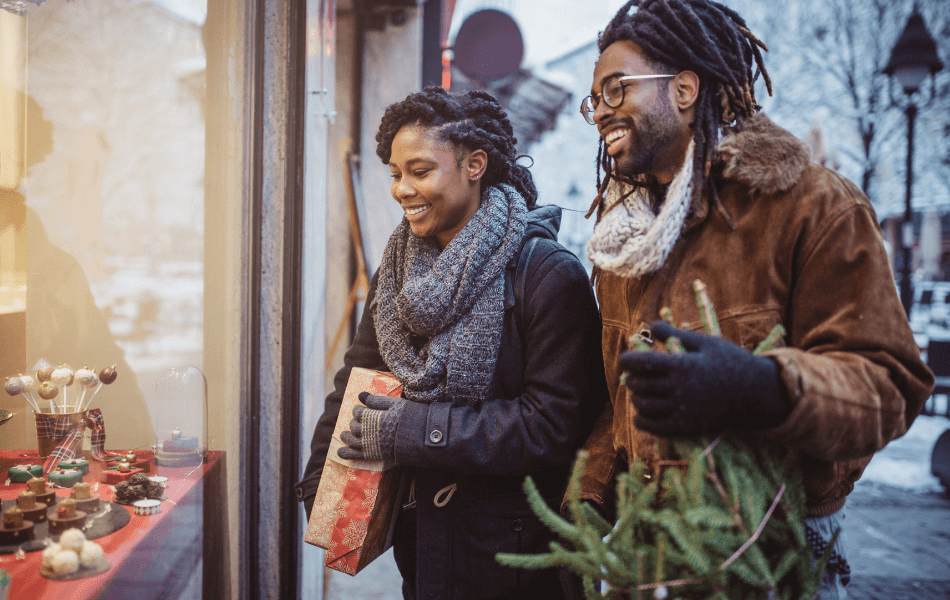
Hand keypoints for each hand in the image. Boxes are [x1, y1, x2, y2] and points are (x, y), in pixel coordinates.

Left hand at [338, 392, 405, 460]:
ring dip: (346, 437)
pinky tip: (340, 453)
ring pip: (351, 440)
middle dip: (354, 422)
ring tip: (344, 435)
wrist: (421, 437)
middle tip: (356, 422)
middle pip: (354, 426)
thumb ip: (376, 400)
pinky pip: (355, 455)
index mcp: (372, 417)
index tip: (360, 410)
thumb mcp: (395, 404)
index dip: (358, 410)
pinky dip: (346, 454)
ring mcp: (369, 444)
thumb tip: (360, 395)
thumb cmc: (410, 417)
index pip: (358, 412)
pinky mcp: (373, 455)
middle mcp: (368, 431)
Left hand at [618, 321, 789, 436]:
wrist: (757, 392)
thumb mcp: (706, 342)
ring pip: (644, 406)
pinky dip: (642, 421)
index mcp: (683, 365)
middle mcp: (680, 389)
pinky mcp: (688, 427)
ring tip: (639, 391)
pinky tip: (641, 413)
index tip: (624, 360)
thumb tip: (651, 325)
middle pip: (639, 385)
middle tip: (633, 375)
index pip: (641, 363)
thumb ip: (676, 334)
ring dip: (636, 398)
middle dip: (631, 379)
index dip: (626, 361)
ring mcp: (684, 410)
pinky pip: (655, 428)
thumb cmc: (732, 362)